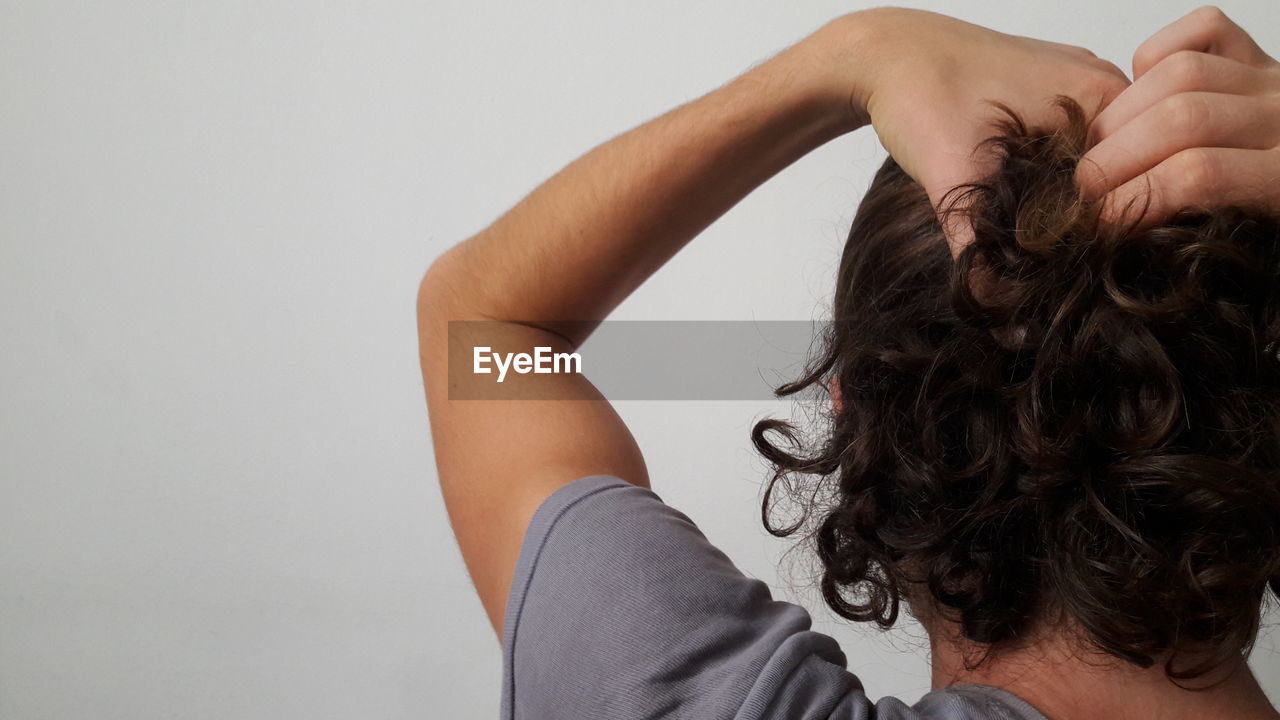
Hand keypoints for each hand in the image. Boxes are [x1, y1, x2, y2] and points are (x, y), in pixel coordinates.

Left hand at [824, 8, 1129, 250]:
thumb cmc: (920, 94)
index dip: (1107, 233)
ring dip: (1070, 204)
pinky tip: (1027, 207)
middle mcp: (1105, 89)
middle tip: (1049, 262)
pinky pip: (1073, 149)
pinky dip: (1054, 181)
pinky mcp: (1053, 96)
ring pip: (1098, 165)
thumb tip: (1004, 321)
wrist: (884, 55)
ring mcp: (1080, 89)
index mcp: (1103, 98)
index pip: (1136, 182)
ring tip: (1035, 240)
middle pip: (1124, 176)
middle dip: (1090, 224)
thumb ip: (980, 252)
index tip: (1070, 267)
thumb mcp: (954, 179)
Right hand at [1076, 6, 1279, 227]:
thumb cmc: (1278, 217)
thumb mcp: (1255, 239)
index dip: (1134, 198)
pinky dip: (1155, 54)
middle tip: (1085, 189)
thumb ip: (1196, 225)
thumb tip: (1120, 226)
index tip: (1100, 220)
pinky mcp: (1253, 54)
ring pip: (1181, 73)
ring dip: (1121, 114)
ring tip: (1100, 148)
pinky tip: (1139, 91)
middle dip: (1115, 155)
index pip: (1197, 175)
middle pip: (1181, 118)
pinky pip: (1203, 30)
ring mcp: (1267, 79)